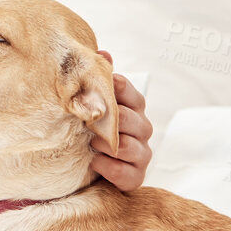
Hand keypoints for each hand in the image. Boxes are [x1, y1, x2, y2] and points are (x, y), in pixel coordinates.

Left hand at [89, 50, 151, 191]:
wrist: (88, 170)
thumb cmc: (93, 131)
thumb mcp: (92, 107)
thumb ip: (98, 81)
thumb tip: (103, 52)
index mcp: (133, 109)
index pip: (132, 94)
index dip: (118, 89)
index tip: (105, 85)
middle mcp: (142, 130)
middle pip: (133, 120)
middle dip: (112, 120)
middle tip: (89, 121)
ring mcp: (141, 154)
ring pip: (132, 147)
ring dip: (110, 145)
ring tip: (91, 142)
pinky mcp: (134, 177)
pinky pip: (126, 172)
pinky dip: (109, 167)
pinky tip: (94, 162)